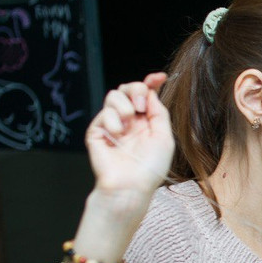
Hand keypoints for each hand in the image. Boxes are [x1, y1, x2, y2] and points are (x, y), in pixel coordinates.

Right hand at [86, 73, 172, 199]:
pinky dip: (113, 121)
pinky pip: (104, 113)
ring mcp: (112, 124)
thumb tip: (151, 92)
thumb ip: (159, 113)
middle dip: (136, 89)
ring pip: (114, 95)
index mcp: (146, 122)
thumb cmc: (150, 168)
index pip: (146, 95)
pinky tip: (118, 135)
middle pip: (128, 88)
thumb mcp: (164, 138)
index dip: (151, 83)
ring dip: (124, 106)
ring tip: (128, 125)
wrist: (131, 185)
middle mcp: (129, 121)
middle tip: (140, 106)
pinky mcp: (97, 130)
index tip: (159, 77)